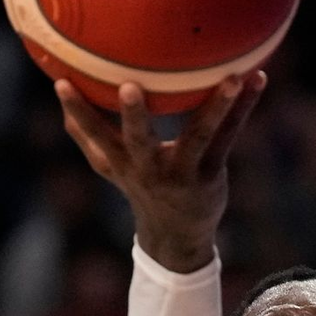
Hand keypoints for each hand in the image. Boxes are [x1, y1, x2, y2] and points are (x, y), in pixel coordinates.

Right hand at [57, 73, 266, 272]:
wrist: (175, 236)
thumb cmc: (140, 187)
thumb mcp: (110, 167)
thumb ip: (87, 137)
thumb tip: (59, 101)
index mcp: (122, 163)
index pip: (93, 135)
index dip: (78, 111)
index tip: (61, 82)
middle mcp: (150, 168)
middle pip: (138, 141)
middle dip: (132, 116)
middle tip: (128, 87)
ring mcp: (183, 172)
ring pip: (199, 136)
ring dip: (214, 107)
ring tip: (231, 79)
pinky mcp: (211, 172)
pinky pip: (229, 135)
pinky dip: (244, 106)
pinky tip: (256, 78)